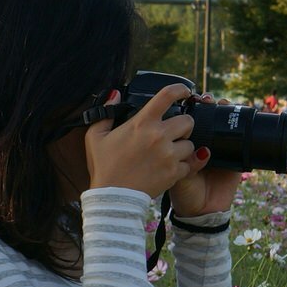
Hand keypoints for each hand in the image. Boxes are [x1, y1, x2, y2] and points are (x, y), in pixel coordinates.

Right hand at [85, 83, 197, 198]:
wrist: (113, 197)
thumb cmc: (104, 167)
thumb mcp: (95, 137)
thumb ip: (106, 113)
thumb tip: (114, 94)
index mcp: (142, 123)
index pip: (168, 95)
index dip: (180, 89)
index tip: (184, 91)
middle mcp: (159, 135)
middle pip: (188, 121)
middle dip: (183, 125)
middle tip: (175, 132)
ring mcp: (169, 155)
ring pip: (191, 144)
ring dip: (183, 147)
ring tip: (171, 153)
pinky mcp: (174, 173)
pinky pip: (190, 164)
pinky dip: (184, 166)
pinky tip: (173, 167)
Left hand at [169, 95, 243, 216]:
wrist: (201, 213)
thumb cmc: (183, 194)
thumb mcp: (176, 175)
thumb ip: (179, 160)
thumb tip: (189, 144)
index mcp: (186, 146)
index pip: (189, 120)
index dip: (190, 107)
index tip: (189, 96)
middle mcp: (203, 144)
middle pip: (208, 117)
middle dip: (208, 106)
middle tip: (207, 100)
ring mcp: (220, 150)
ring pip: (224, 124)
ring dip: (224, 111)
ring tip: (221, 104)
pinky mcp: (235, 159)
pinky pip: (241, 141)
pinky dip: (241, 128)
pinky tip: (240, 118)